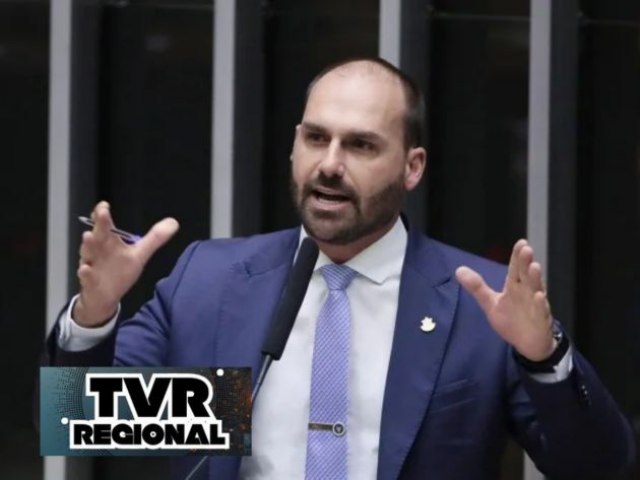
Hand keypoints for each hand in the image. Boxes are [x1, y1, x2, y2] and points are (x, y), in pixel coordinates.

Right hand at [74, 201, 178, 326]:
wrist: (103, 298)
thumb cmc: (118, 272)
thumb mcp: (139, 254)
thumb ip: (155, 238)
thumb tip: (174, 222)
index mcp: (109, 242)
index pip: (105, 224)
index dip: (103, 214)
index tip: (104, 205)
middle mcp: (98, 250)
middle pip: (98, 235)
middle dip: (99, 223)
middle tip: (100, 212)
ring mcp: (92, 265)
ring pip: (88, 253)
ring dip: (88, 245)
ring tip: (88, 236)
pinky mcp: (89, 283)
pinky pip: (86, 277)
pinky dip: (85, 273)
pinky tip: (85, 269)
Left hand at [455, 239, 555, 360]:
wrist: (528, 344)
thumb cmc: (512, 320)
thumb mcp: (491, 303)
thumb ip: (477, 287)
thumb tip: (459, 270)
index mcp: (515, 287)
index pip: (516, 269)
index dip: (517, 256)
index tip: (521, 243)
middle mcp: (527, 293)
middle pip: (526, 275)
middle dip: (526, 263)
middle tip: (526, 249)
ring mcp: (536, 306)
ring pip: (536, 290)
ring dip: (535, 279)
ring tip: (534, 266)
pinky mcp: (541, 321)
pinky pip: (541, 312)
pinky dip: (540, 305)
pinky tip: (539, 296)